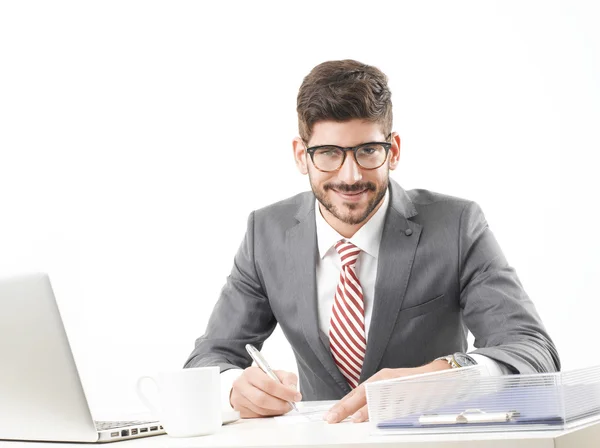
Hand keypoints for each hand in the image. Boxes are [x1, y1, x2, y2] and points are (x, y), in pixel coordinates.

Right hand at [230, 366, 301, 417]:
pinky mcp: (241, 411)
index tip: (295, 396)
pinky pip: (258, 417)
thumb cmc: (264, 379)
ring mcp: (239, 400)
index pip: (268, 384)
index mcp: (251, 373)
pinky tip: (275, 410)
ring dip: (276, 411)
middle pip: (262, 399)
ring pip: (261, 410)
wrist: (248, 385)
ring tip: (284, 407)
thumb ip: (288, 378)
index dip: (284, 392)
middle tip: (290, 404)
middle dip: (280, 404)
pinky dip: (269, 415)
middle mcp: (241, 386)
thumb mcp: (277, 373)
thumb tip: (292, 390)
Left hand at [324, 360, 449, 423]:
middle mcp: (384, 379)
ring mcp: (395, 383)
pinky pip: (393, 401)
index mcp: (379, 380)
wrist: (438, 373)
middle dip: (345, 407)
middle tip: (331, 418)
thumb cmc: (414, 383)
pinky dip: (382, 409)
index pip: (356, 393)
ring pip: (375, 397)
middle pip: (360, 394)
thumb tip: (360, 412)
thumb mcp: (392, 389)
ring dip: (361, 409)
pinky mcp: (407, 389)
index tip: (330, 415)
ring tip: (349, 419)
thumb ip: (377, 399)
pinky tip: (374, 416)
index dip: (343, 404)